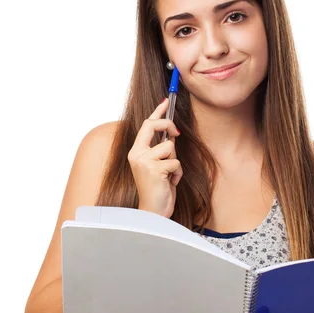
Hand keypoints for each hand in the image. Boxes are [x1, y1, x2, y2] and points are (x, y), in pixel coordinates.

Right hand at [127, 98, 181, 217]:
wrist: (153, 211)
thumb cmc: (157, 188)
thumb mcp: (158, 165)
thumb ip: (161, 149)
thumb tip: (171, 133)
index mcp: (136, 152)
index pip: (146, 125)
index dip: (157, 112)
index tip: (165, 102)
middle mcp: (137, 154)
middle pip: (153, 126)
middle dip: (168, 124)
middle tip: (176, 133)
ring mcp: (144, 161)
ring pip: (169, 147)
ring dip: (175, 161)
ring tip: (169, 175)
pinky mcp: (154, 169)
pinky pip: (175, 162)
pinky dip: (177, 173)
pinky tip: (170, 182)